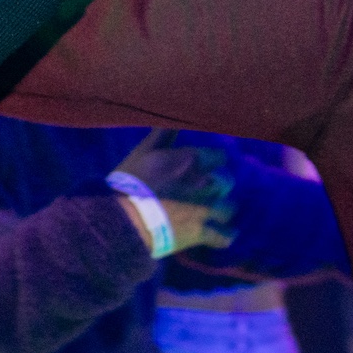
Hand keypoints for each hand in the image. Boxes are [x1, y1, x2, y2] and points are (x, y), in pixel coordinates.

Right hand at [116, 133, 236, 252]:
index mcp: (193, 160)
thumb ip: (164, 133)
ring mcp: (206, 209)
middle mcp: (206, 182)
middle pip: (227, 181)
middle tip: (203, 190)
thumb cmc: (130, 182)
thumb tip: (176, 117)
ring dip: (222, 209)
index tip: (202, 166)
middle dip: (218, 184)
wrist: (123, 219)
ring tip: (213, 212)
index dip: (211, 161)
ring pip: (229, 208)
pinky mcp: (203, 232)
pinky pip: (225, 235)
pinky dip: (225, 235)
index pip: (220, 156)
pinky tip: (223, 233)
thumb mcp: (144, 152)